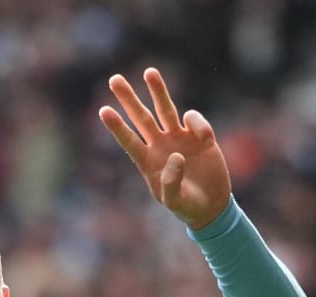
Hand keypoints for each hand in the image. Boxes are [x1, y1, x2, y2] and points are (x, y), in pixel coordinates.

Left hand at [99, 68, 231, 230]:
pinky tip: (204, 139)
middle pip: (141, 117)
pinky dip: (198, 123)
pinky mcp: (200, 137)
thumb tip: (176, 156)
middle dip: (128, 99)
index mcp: (148, 161)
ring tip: (149, 72)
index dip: (117, 127)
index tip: (103, 111)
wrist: (211, 206)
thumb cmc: (187, 207)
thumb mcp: (175, 202)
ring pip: (165, 109)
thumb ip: (171, 183)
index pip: (129, 141)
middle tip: (114, 79)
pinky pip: (195, 120)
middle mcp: (160, 145)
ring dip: (158, 91)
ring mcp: (179, 138)